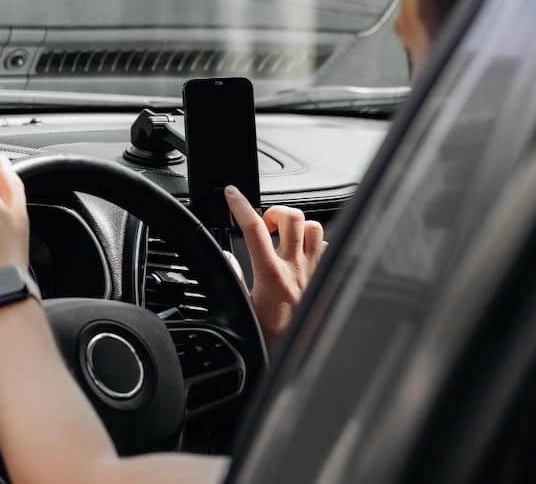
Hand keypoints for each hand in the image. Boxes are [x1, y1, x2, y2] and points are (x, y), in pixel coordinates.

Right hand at [224, 186, 325, 346]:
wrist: (297, 358)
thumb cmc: (270, 339)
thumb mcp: (242, 308)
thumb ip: (233, 277)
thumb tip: (227, 255)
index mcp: (271, 274)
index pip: (252, 227)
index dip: (239, 204)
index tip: (231, 194)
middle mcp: (296, 269)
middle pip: (291, 216)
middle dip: (273, 211)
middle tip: (262, 225)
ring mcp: (314, 272)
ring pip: (314, 227)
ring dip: (296, 225)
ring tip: (282, 236)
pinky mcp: (325, 278)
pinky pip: (325, 247)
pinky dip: (313, 242)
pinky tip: (300, 251)